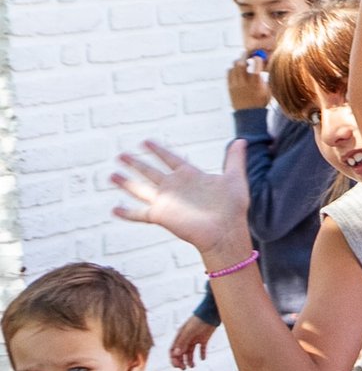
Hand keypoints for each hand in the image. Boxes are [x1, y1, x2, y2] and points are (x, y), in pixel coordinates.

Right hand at [112, 140, 250, 257]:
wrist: (226, 230)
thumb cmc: (233, 206)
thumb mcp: (234, 177)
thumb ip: (234, 159)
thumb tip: (241, 140)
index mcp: (190, 175)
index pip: (170, 159)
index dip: (158, 151)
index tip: (145, 142)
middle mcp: (175, 187)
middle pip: (150, 171)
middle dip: (135, 163)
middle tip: (120, 155)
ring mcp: (166, 201)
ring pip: (140, 189)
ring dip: (126, 183)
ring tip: (110, 175)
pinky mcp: (161, 216)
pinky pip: (139, 214)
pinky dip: (126, 213)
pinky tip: (114, 209)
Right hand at [169, 315, 216, 369]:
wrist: (212, 313)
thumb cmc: (199, 320)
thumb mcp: (189, 331)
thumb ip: (182, 342)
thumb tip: (176, 354)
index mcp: (180, 336)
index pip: (173, 350)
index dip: (173, 359)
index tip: (177, 366)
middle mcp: (186, 339)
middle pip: (180, 353)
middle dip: (181, 362)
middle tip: (184, 368)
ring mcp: (195, 339)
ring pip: (190, 352)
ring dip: (190, 360)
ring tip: (192, 366)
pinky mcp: (204, 338)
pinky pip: (201, 349)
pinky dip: (202, 354)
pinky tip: (203, 358)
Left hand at [227, 53, 271, 110]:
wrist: (248, 114)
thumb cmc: (261, 101)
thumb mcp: (268, 89)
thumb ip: (267, 77)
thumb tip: (266, 64)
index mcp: (256, 82)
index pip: (256, 63)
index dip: (258, 58)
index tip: (259, 58)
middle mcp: (245, 82)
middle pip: (241, 62)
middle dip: (245, 55)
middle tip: (247, 52)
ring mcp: (236, 84)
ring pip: (234, 66)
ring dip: (239, 62)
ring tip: (243, 62)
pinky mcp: (230, 87)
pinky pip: (229, 72)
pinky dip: (233, 68)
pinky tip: (237, 70)